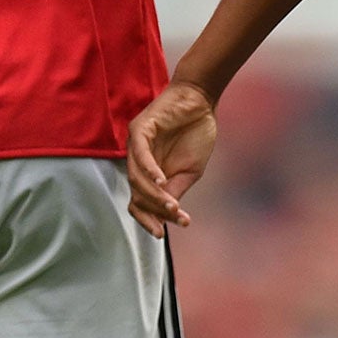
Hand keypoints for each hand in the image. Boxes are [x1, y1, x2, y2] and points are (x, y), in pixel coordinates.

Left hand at [127, 81, 218, 237]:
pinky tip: (162, 182)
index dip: (147, 220)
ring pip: (137, 178)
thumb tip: (168, 214)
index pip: (139, 203)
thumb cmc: (196, 134)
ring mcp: (135, 146)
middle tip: (173, 218)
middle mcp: (137, 162)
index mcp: (149, 174)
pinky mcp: (140, 130)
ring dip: (154, 195)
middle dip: (153, 210)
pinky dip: (150, 171)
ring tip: (172, 205)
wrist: (202, 103)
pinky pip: (140, 155)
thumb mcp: (190, 171)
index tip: (161, 235)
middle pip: (136, 194)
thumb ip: (175, 191)